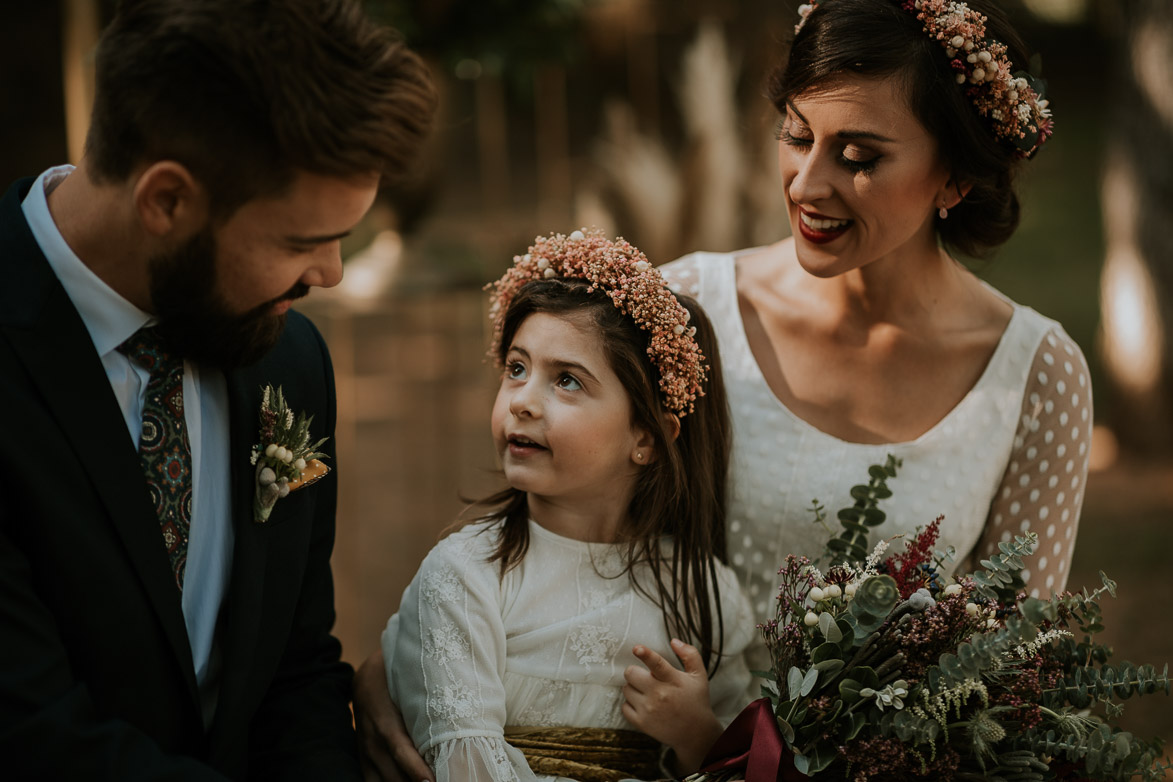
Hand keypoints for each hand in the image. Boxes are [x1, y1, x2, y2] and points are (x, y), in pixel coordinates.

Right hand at [353, 648, 433, 781]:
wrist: (365, 680)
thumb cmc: (396, 683)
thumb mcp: (407, 692)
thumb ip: (425, 711)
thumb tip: (455, 725)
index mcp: (386, 724)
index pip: (402, 752)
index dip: (416, 770)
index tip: (432, 781)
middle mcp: (374, 743)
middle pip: (394, 776)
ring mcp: (366, 755)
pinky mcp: (364, 761)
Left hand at [621, 639, 722, 773]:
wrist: (695, 733)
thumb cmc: (695, 700)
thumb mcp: (699, 675)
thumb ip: (689, 655)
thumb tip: (673, 641)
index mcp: (673, 680)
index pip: (657, 664)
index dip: (645, 655)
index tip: (636, 648)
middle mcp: (659, 694)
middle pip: (631, 674)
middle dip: (635, 672)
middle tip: (645, 677)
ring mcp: (649, 710)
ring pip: (626, 689)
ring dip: (634, 688)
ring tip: (647, 692)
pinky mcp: (642, 723)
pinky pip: (624, 706)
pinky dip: (631, 704)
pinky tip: (643, 705)